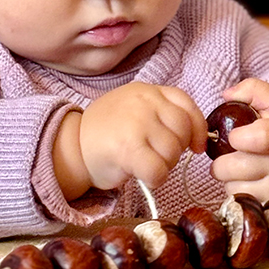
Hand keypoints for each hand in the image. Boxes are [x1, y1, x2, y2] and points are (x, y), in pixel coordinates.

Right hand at [77, 82, 207, 190]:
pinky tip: (144, 176)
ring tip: (145, 163)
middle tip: (158, 157)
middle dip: (177, 150)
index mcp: (147, 90)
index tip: (196, 145)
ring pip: (173, 151)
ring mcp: (136, 123)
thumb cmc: (107, 132)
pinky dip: (156, 179)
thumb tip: (196, 137)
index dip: (197, 128)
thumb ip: (161, 113)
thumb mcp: (135, 109)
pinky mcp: (128, 148)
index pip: (186, 104)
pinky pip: (159, 170)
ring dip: (165, 165)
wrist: (71, 147)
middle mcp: (144, 101)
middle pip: (183, 129)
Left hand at [210, 78, 268, 201]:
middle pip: (229, 166)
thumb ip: (255, 90)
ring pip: (230, 186)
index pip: (257, 137)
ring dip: (230, 178)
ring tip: (247, 169)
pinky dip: (239, 193)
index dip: (237, 137)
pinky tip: (253, 184)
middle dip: (223, 159)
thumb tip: (226, 95)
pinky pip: (238, 202)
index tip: (237, 137)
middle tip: (237, 154)